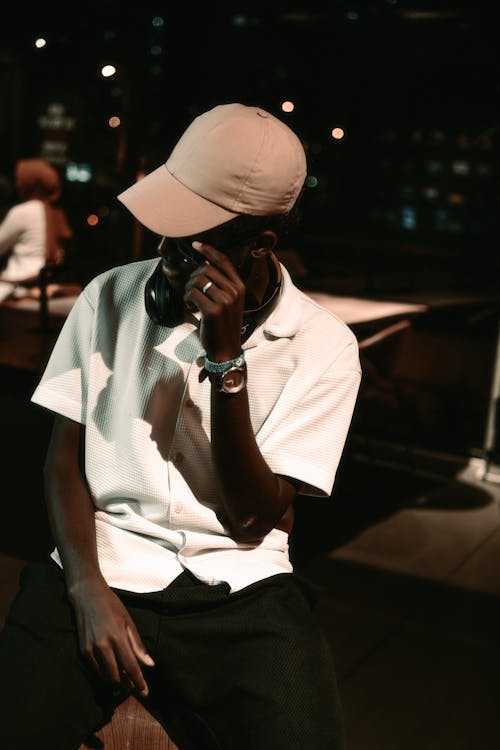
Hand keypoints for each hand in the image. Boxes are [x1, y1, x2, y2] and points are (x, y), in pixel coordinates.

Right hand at [68, 577, 154, 696]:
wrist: (87, 596)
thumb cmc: (112, 606)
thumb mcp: (128, 622)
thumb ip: (137, 645)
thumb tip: (149, 664)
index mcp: (117, 637)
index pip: (130, 666)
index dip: (139, 681)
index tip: (145, 692)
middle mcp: (103, 645)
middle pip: (116, 676)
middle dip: (127, 684)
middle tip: (135, 686)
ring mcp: (91, 649)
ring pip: (104, 675)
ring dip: (115, 681)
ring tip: (125, 680)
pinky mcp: (83, 650)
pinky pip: (95, 669)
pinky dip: (104, 673)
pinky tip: (111, 671)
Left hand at [183, 241, 244, 360]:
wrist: (226, 350)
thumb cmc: (223, 325)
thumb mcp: (228, 302)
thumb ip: (220, 284)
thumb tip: (203, 265)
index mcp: (239, 287)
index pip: (223, 260)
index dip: (208, 250)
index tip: (195, 245)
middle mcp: (234, 292)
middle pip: (206, 270)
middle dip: (192, 278)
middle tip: (191, 291)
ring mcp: (225, 301)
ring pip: (197, 281)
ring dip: (188, 289)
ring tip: (191, 301)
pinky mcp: (213, 310)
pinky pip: (192, 294)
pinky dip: (187, 299)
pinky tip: (191, 307)